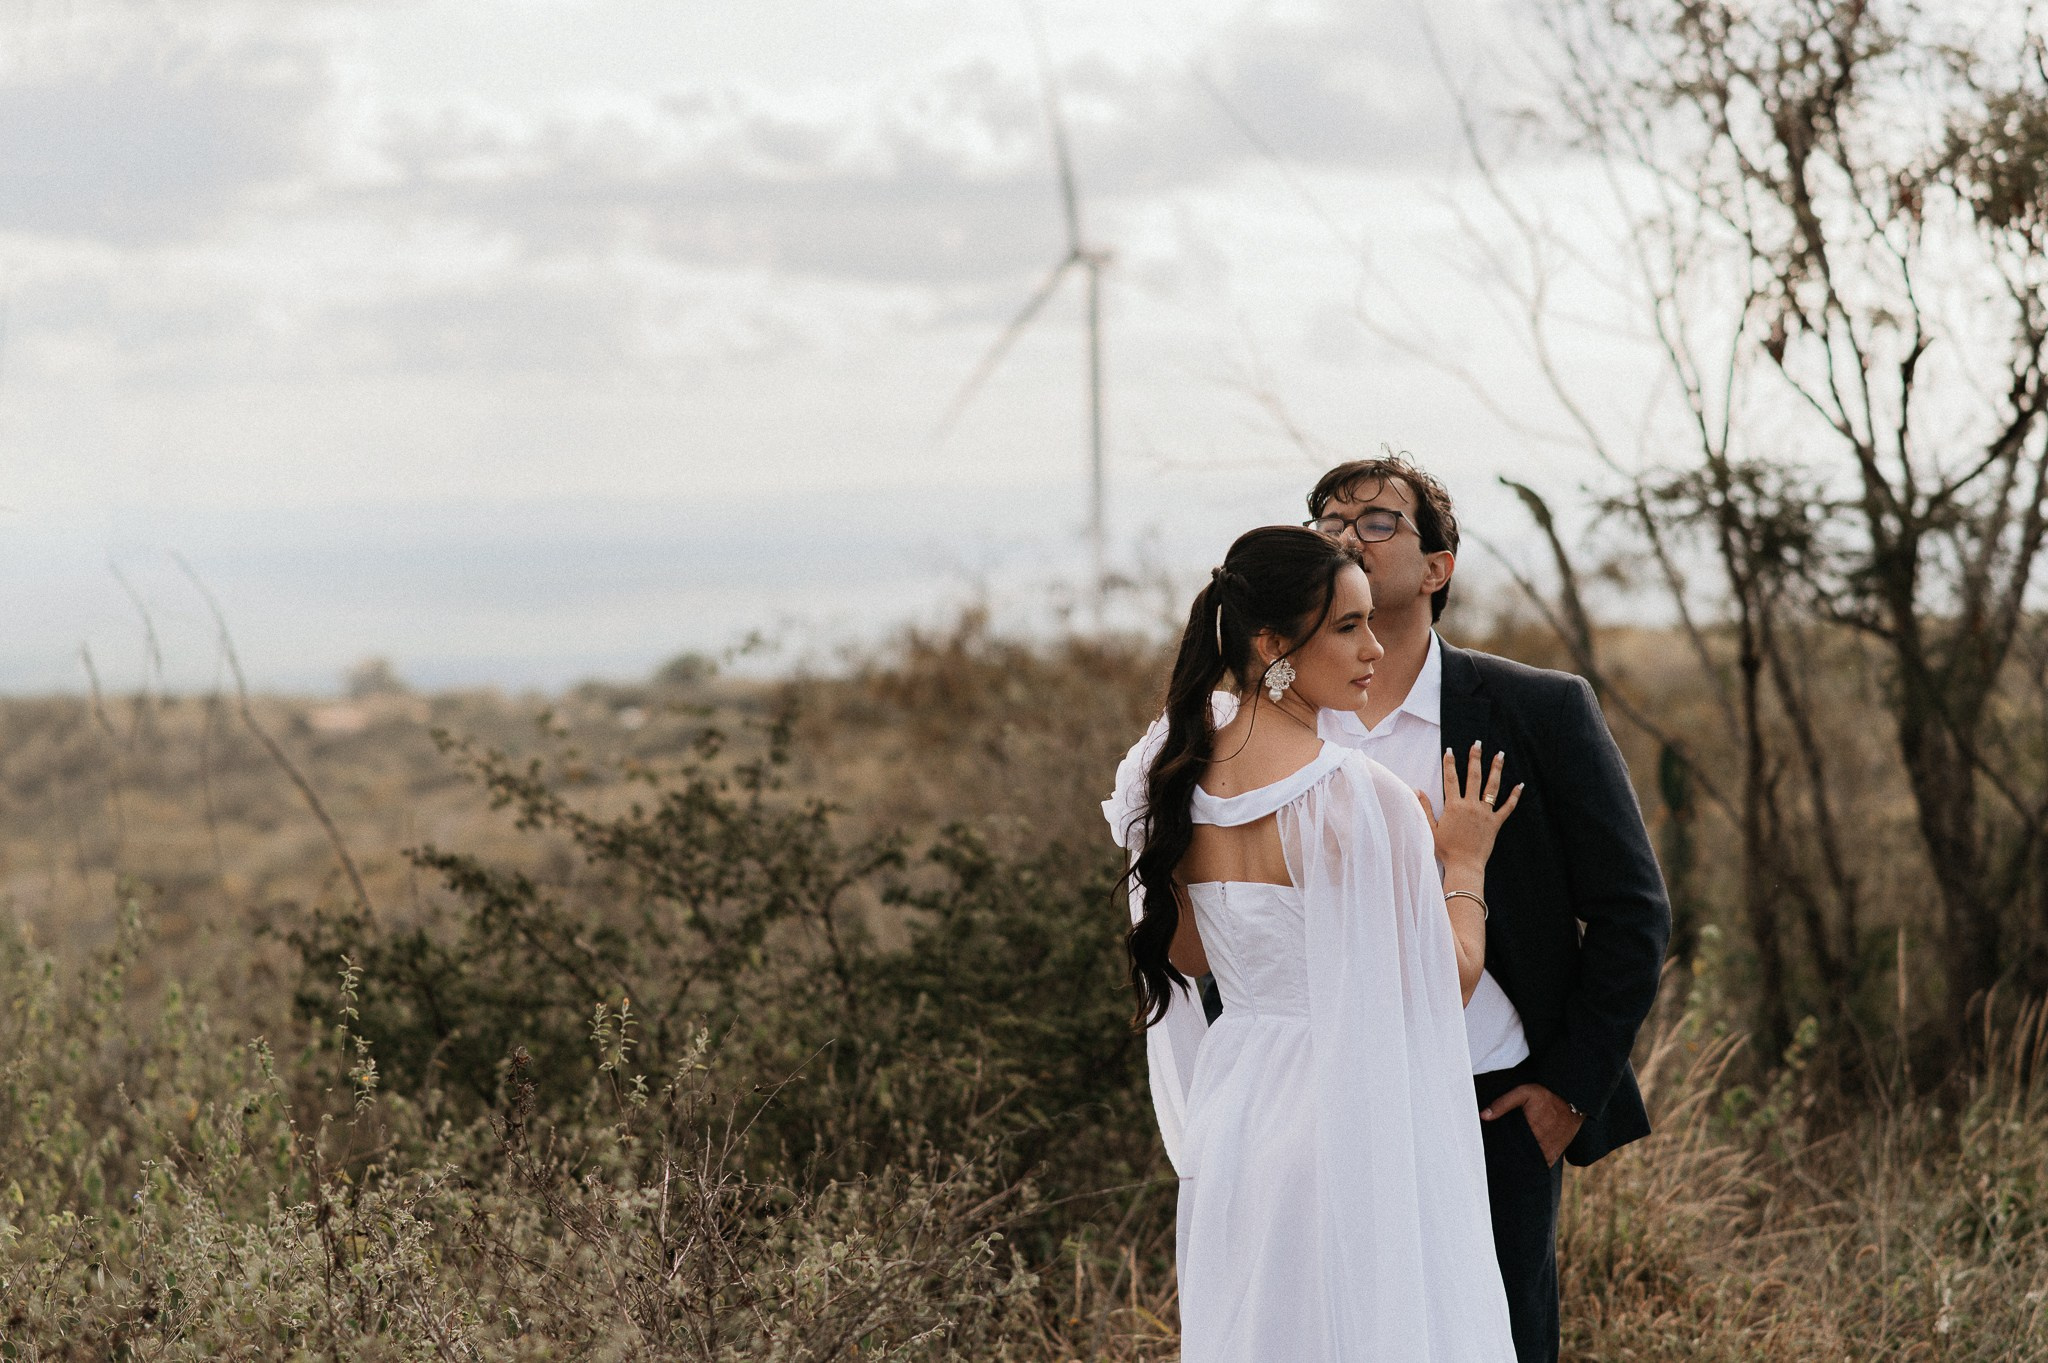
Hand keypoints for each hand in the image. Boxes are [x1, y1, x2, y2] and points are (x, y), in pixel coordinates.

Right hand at [1415, 743, 1522, 869]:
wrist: (1465, 865)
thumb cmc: (1446, 849)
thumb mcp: (1430, 828)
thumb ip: (1424, 808)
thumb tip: (1417, 791)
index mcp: (1454, 806)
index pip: (1450, 779)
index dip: (1449, 763)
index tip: (1450, 750)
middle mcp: (1470, 806)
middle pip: (1473, 777)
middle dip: (1475, 758)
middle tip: (1477, 744)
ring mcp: (1485, 813)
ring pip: (1492, 787)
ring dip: (1496, 770)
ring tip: (1500, 755)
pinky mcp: (1495, 823)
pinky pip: (1507, 807)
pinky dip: (1514, 796)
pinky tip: (1520, 785)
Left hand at [1481, 1083, 1583, 1165]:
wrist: (1572, 1100)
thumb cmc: (1547, 1096)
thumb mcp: (1523, 1093)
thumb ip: (1503, 1103)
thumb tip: (1483, 1115)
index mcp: (1530, 1133)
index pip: (1509, 1151)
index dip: (1499, 1154)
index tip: (1490, 1155)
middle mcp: (1540, 1146)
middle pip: (1519, 1159)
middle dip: (1508, 1159)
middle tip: (1496, 1160)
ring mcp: (1548, 1153)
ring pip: (1529, 1164)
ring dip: (1520, 1163)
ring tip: (1509, 1161)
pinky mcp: (1554, 1155)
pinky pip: (1541, 1165)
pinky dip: (1532, 1165)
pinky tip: (1523, 1161)